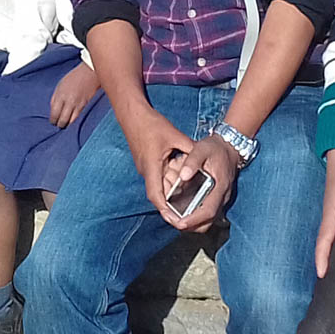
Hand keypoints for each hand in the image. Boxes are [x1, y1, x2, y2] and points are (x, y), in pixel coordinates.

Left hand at [49, 62, 97, 127]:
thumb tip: (52, 110)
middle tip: (58, 125)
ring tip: (64, 124)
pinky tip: (71, 120)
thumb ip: (55, 98)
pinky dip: (73, 120)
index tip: (52, 121)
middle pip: (62, 119)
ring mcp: (77, 104)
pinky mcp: (84, 105)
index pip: (54, 113)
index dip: (53, 120)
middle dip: (59, 124)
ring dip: (66, 124)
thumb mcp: (60, 86)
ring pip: (70, 121)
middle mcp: (68, 101)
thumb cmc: (73, 78)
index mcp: (60, 95)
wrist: (88, 74)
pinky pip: (77, 117)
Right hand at [122, 107, 196, 225]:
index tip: (175, 220)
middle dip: (172, 204)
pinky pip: (159, 176)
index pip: (156, 195)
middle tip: (188, 213)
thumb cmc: (150, 123)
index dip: (165, 210)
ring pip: (160, 184)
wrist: (132, 114)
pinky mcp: (147, 162)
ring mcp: (146, 167)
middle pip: (159, 193)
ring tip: (189, 197)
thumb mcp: (174, 135)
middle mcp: (146, 170)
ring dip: (172, 190)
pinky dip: (170, 179)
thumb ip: (189, 149)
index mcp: (151, 166)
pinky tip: (181, 177)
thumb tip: (202, 159)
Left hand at [160, 133, 238, 233]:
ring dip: (192, 223)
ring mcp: (220, 199)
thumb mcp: (202, 148)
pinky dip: (194, 216)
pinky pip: (206, 213)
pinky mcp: (216, 198)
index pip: (209, 210)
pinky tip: (181, 209)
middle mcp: (222, 197)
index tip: (180, 223)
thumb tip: (183, 176)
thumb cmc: (215, 148)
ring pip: (207, 220)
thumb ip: (192, 161)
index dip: (194, 219)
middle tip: (172, 221)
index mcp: (220, 187)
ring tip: (174, 217)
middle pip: (207, 221)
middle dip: (190, 226)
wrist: (229, 146)